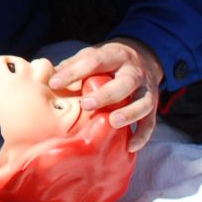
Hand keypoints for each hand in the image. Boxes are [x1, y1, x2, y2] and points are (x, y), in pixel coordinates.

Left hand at [50, 37, 165, 151]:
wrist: (143, 57)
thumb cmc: (109, 61)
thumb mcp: (93, 55)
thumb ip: (73, 65)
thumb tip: (49, 76)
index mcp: (115, 55)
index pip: (94, 61)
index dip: (74, 72)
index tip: (54, 83)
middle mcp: (134, 71)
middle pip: (124, 82)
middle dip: (106, 94)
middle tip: (87, 105)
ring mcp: (146, 89)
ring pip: (143, 102)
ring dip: (129, 114)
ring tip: (112, 123)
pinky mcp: (153, 105)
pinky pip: (151, 122)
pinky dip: (142, 135)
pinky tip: (130, 146)